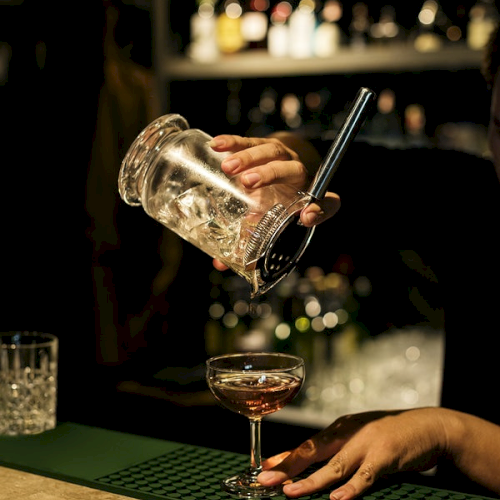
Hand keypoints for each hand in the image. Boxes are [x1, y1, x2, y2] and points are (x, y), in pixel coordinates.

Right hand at [209, 132, 340, 270]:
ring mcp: (281, 156)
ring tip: (228, 167)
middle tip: (247, 183)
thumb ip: (252, 246)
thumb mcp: (269, 227)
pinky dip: (234, 142)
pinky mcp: (263, 145)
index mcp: (309, 197)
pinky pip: (250, 141)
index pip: (326, 202)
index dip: (319, 210)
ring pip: (271, 151)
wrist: (277, 177)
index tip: (306, 217)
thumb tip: (220, 264)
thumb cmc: (276, 206)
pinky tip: (216, 145)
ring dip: (249, 158)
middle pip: (292, 169)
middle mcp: (299, 174)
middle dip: (271, 174)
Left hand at [256, 408, 450, 499]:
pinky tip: (337, 499)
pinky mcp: (386, 455)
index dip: (286, 457)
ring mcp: (366, 443)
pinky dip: (351, 488)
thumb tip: (318, 464)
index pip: (308, 444)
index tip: (265, 467)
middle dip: (288, 467)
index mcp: (341, 428)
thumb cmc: (392, 433)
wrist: (429, 426)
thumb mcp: (362, 434)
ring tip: (290, 492)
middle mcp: (349, 433)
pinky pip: (365, 475)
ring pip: (334, 466)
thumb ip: (341, 447)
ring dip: (311, 481)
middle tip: (265, 479)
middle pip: (313, 451)